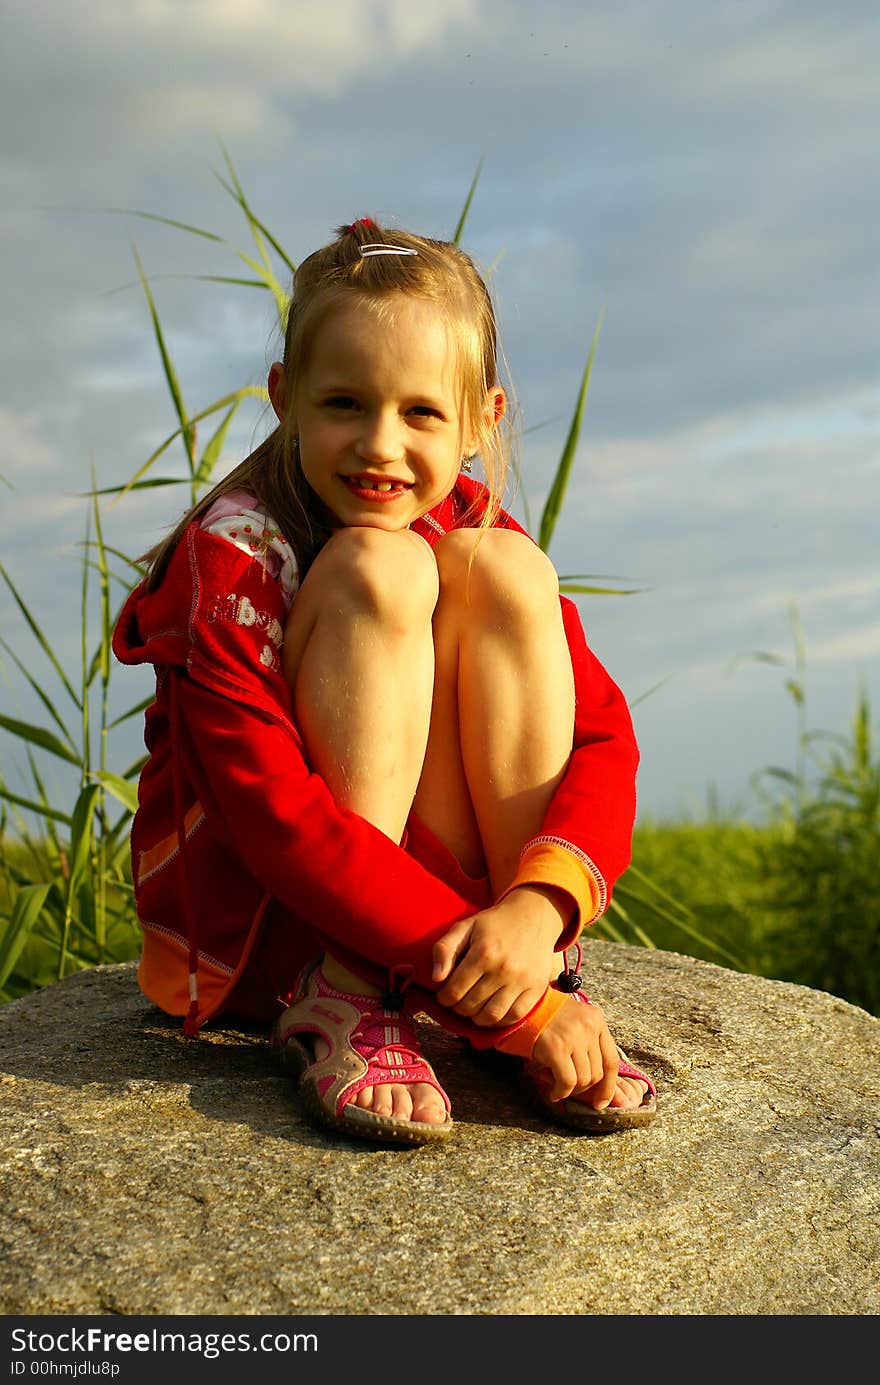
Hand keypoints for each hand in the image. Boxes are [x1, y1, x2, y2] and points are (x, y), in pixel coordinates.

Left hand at [431, 886, 564, 1026]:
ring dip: (476, 1018)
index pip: (454, 991)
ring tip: (472, 1008)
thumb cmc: (493, 923)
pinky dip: (499, 1020)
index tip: (444, 994)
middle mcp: (504, 969)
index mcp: (484, 953)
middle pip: (470, 1005)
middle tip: (457, 1000)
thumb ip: (444, 949)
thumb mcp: (464, 926)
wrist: (533, 915)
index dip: (443, 997)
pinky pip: (514, 1016)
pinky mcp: (537, 988)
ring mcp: (523, 980)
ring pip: (491, 1016)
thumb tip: (436, 978)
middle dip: (457, 1007)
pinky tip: (491, 1011)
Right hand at [530, 994, 619, 1108]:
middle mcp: (589, 1027)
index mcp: (596, 1019)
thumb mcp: (575, 1022)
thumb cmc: (545, 1016)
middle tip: (568, 1088)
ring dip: (571, 1090)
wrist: (521, 1005)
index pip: (612, 1060)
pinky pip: (567, 1082)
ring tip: (558, 1086)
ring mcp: (574, 1037)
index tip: (601, 1102)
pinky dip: (561, 1092)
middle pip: (598, 1073)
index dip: (609, 1086)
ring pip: (584, 1080)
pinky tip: (554, 1093)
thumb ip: (589, 1045)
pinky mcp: (556, 1048)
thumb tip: (601, 1083)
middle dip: (583, 1088)